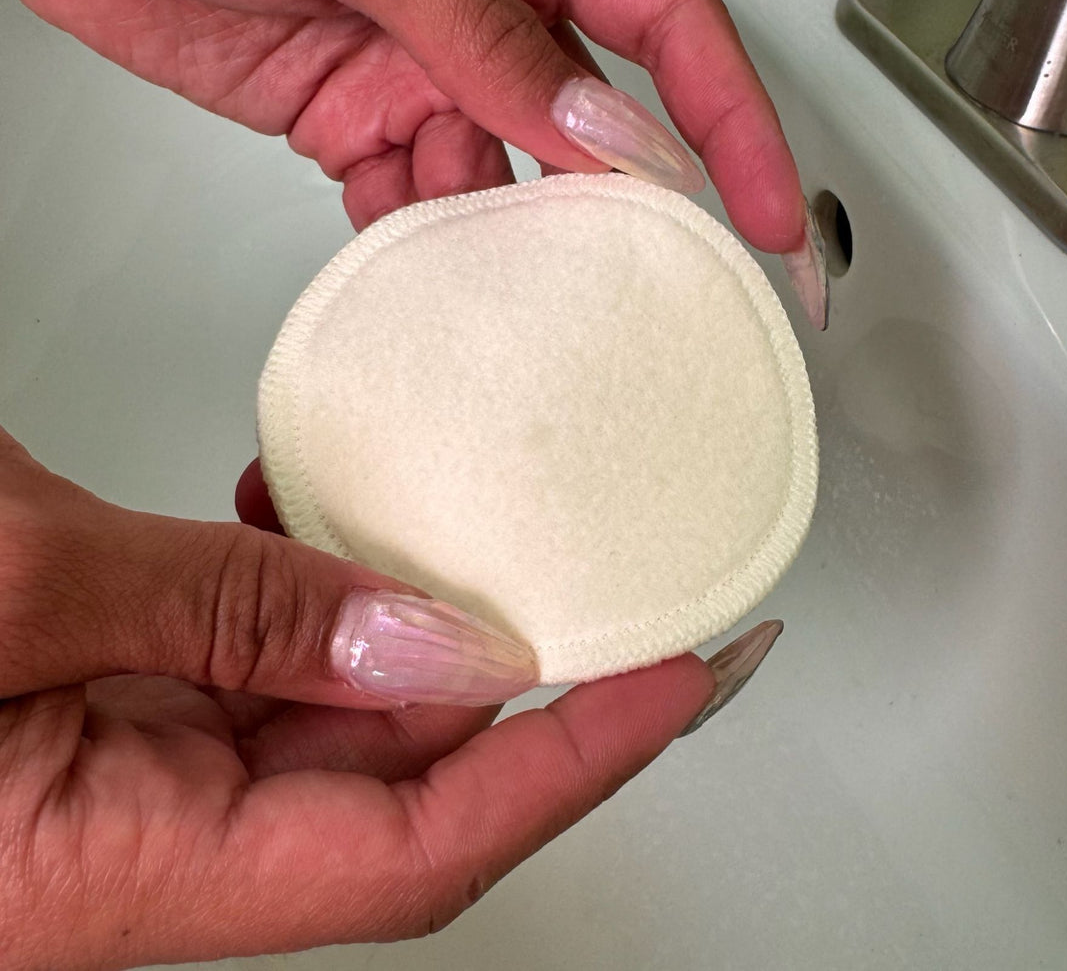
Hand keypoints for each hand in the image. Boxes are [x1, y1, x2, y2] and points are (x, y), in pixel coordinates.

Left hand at [0, 0, 809, 261]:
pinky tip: (400, 255)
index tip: (768, 214)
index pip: (668, 27)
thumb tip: (594, 126)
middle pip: (594, 122)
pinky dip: (412, 237)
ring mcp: (415, 67)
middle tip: (643, 288)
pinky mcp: (350, 117)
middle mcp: (479, 4)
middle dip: (621, 206)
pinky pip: (411, 199)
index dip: (733, 123)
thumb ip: (477, 27)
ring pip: (500, 178)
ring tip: (487, 279)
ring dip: (494, 233)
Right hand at [0, 427, 713, 967]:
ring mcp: (114, 768)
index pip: (413, 851)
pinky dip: (304, 589)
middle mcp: (123, 841)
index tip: (679, 677)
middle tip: (597, 577)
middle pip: (387, 777)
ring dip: (399, 621)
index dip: (568, 767)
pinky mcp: (97, 696)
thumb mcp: (12, 581)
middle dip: (505, 677)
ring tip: (455, 525)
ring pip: (326, 711)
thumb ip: (231, 622)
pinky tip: (310, 513)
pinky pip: (249, 661)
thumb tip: (440, 642)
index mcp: (99, 875)